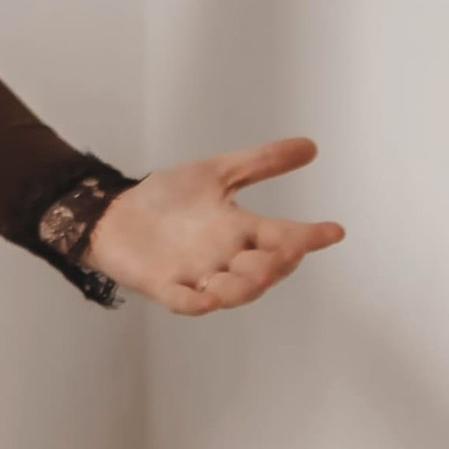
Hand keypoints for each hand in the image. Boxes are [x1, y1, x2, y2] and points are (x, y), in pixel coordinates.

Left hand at [87, 137, 343, 316]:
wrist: (115, 214)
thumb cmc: (168, 198)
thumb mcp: (217, 173)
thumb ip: (260, 162)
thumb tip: (310, 146)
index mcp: (241, 230)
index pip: (282, 236)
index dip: (307, 237)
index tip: (333, 231)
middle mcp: (225, 257)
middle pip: (262, 269)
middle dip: (277, 263)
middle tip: (290, 251)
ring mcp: (196, 274)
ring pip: (231, 290)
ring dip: (245, 285)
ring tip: (259, 272)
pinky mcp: (164, 285)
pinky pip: (183, 301)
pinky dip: (195, 303)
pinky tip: (206, 300)